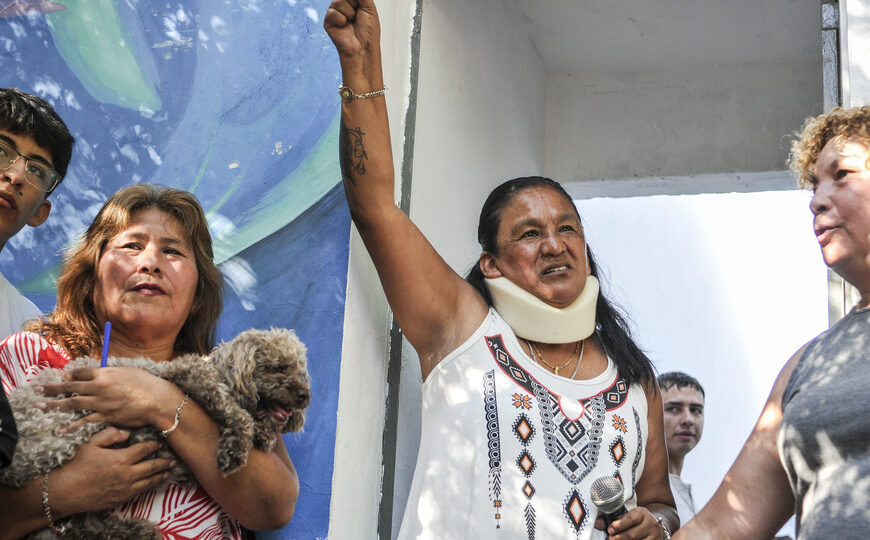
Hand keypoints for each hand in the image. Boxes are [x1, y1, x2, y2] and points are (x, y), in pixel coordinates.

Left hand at [37, 366, 176, 429]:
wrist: (158, 400)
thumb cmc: (147, 384)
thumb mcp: (129, 371)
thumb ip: (113, 373)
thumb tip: (103, 372)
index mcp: (105, 373)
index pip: (81, 372)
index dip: (70, 375)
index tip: (63, 377)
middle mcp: (100, 386)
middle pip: (70, 386)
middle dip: (52, 388)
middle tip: (39, 390)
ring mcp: (101, 402)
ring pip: (72, 403)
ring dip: (54, 405)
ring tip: (40, 406)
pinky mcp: (105, 416)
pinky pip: (84, 421)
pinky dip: (71, 426)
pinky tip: (60, 429)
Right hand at [48, 427, 172, 516]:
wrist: (63, 492)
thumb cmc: (74, 466)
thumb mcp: (90, 443)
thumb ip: (110, 434)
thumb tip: (126, 433)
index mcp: (121, 458)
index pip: (144, 450)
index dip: (154, 446)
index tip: (160, 443)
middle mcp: (127, 475)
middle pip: (152, 467)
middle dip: (164, 463)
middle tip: (172, 460)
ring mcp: (124, 489)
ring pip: (148, 483)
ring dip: (159, 477)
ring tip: (167, 473)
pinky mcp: (119, 500)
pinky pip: (138, 493)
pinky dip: (147, 488)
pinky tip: (150, 485)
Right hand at [324, 0, 379, 58]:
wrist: (363, 47)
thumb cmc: (368, 31)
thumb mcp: (369, 7)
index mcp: (354, 1)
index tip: (359, 6)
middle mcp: (344, 5)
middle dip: (354, 4)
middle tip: (358, 15)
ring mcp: (335, 13)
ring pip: (338, 2)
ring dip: (349, 13)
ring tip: (352, 22)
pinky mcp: (328, 21)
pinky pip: (333, 12)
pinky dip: (342, 20)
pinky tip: (345, 26)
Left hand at [595, 507, 664, 538]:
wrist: (655, 528)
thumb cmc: (638, 521)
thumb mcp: (628, 516)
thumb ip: (613, 519)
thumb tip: (597, 523)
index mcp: (642, 513)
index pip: (631, 519)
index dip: (620, 525)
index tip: (610, 529)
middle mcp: (650, 524)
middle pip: (632, 534)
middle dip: (619, 538)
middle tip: (610, 539)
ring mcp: (654, 536)